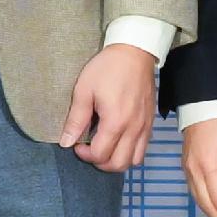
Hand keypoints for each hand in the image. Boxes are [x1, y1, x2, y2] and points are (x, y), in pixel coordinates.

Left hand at [59, 41, 160, 171]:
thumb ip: (76, 119)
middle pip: (118, 164)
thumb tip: (66, 142)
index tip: (77, 144)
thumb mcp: (84, 90)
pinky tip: (118, 140)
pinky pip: (143, 149)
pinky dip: (130, 152)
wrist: (135, 52)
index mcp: (115, 122)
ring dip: (117, 160)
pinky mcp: (150, 123)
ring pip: (134, 161)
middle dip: (100, 163)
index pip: (100, 155)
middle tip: (89, 149)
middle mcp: (133, 129)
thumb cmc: (107, 68)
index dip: (85, 155)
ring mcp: (145, 127)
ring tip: (105, 147)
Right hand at [180, 114, 216, 216]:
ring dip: (210, 213)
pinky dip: (203, 202)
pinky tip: (211, 206)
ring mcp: (188, 168)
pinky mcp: (186, 165)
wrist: (204, 104)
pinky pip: (193, 190)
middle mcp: (195, 171)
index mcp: (210, 166)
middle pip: (205, 203)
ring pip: (197, 198)